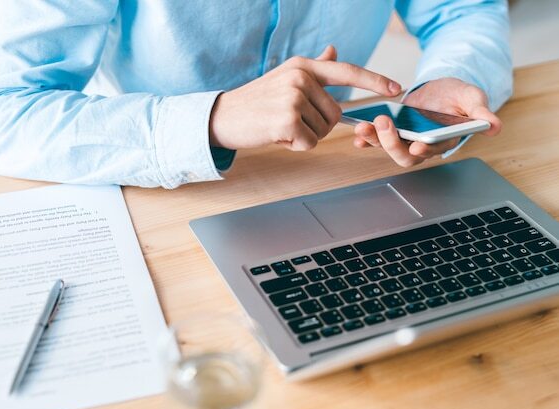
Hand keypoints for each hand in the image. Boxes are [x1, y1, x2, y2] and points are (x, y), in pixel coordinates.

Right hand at [209, 46, 400, 150]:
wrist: (223, 116)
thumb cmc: (256, 101)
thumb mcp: (285, 77)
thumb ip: (313, 67)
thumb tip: (333, 51)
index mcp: (303, 66)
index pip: (347, 71)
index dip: (375, 81)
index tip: (396, 89)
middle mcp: (300, 77)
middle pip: (335, 114)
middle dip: (317, 125)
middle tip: (291, 122)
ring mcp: (293, 97)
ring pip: (322, 130)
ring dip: (304, 136)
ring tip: (280, 126)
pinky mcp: (287, 119)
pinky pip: (309, 142)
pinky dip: (295, 145)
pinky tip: (276, 135)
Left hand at [353, 78, 501, 166]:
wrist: (440, 90)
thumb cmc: (458, 96)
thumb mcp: (471, 98)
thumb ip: (480, 112)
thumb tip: (495, 126)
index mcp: (443, 141)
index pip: (433, 150)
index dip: (425, 149)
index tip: (417, 144)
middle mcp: (422, 146)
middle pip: (405, 155)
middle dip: (391, 143)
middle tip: (383, 123)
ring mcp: (405, 141)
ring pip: (387, 148)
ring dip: (374, 140)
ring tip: (362, 128)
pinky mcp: (392, 133)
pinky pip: (376, 141)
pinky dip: (366, 140)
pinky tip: (357, 135)